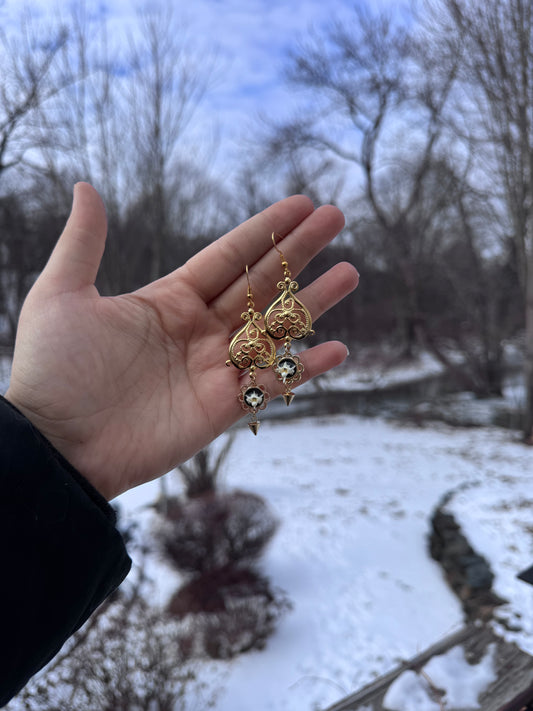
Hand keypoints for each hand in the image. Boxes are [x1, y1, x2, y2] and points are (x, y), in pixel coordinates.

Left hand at [5, 183, 357, 499]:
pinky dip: (304, 369)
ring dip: (313, 302)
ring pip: (275, 330)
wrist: (54, 446)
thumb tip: (86, 187)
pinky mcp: (221, 409)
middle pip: (260, 284)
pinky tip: (337, 349)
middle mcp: (198, 331)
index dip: (264, 231)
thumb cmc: (52, 371)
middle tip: (337, 218)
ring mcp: (213, 370)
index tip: (300, 204)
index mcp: (168, 301)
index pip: (228, 257)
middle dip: (298, 251)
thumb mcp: (61, 295)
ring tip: (350, 273)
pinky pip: (272, 384)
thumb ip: (83, 242)